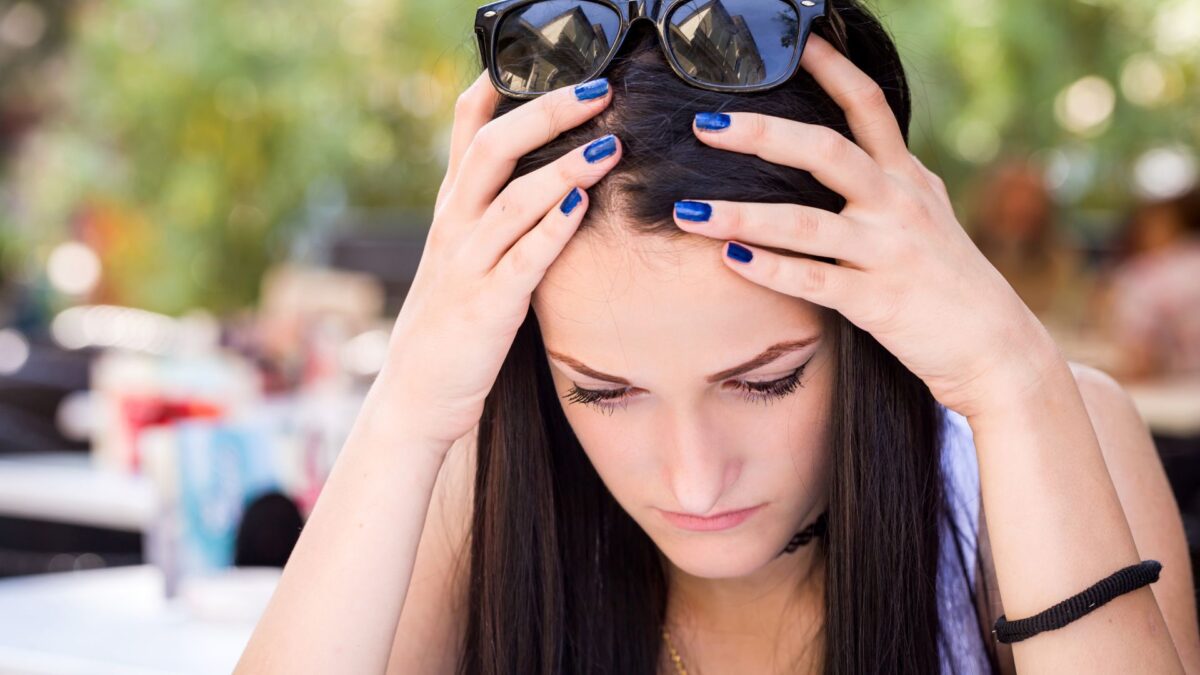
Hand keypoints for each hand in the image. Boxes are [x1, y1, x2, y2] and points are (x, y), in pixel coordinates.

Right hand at [375, 73, 621, 450]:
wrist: (415, 395)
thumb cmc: (451, 325)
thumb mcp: (463, 259)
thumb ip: (493, 217)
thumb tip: (544, 181)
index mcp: (453, 210)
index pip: (468, 130)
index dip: (497, 87)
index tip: (535, 54)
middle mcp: (455, 227)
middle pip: (494, 149)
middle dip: (546, 112)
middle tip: (598, 88)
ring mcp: (468, 265)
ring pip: (514, 199)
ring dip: (564, 167)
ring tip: (610, 143)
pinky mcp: (487, 306)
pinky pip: (523, 260)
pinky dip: (552, 230)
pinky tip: (582, 207)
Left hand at [672, 35, 1058, 419]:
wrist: (997, 348)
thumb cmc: (951, 282)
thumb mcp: (929, 215)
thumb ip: (891, 181)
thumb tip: (859, 147)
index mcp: (906, 178)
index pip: (868, 107)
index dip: (832, 70)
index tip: (793, 43)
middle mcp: (898, 205)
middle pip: (827, 152)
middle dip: (763, 134)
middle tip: (706, 124)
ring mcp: (888, 252)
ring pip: (807, 224)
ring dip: (743, 215)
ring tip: (690, 212)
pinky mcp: (878, 302)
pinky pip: (815, 281)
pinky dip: (770, 270)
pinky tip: (730, 259)